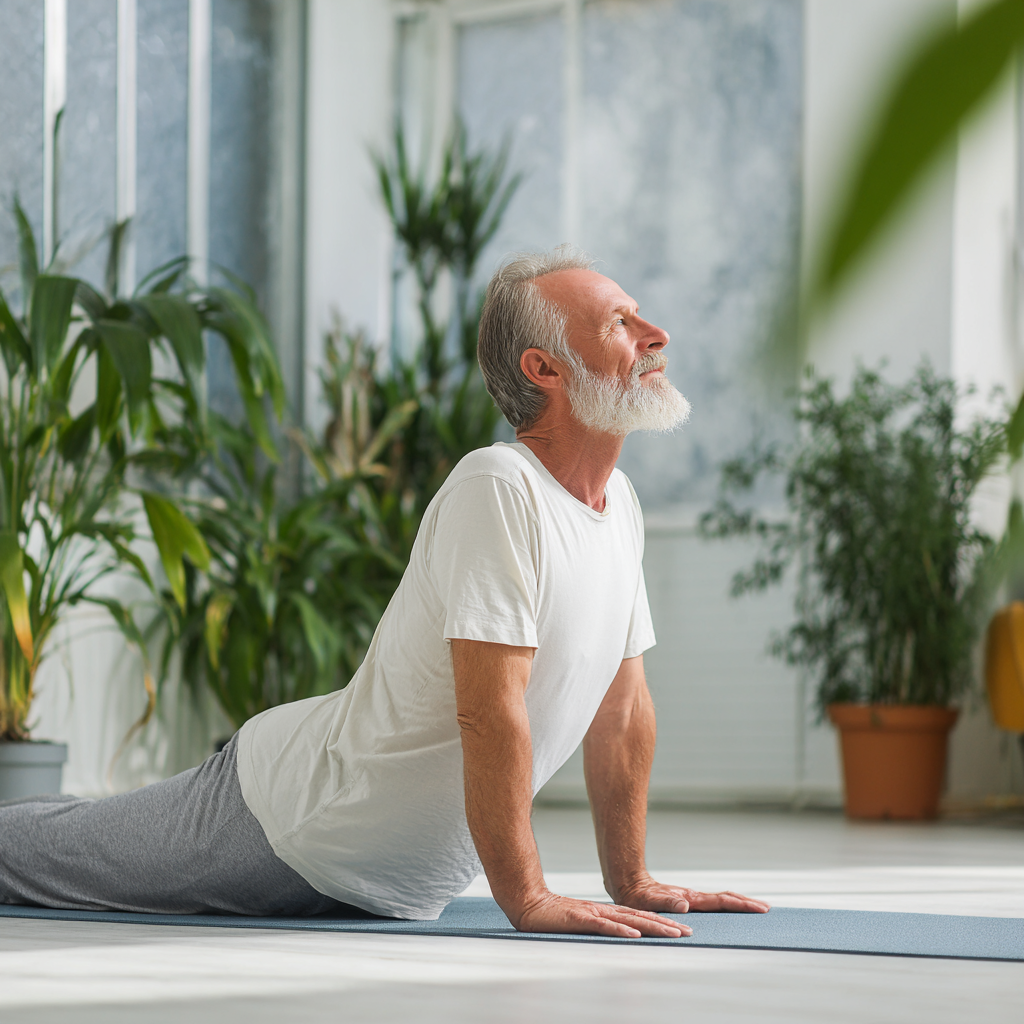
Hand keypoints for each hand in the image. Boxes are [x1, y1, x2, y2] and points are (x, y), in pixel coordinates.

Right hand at [513, 890, 691, 937]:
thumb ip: (601, 928)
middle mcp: (604, 911)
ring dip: (652, 927)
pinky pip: (603, 925)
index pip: (639, 917)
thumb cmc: (555, 918)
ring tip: (672, 933)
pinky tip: (635, 933)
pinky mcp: (580, 918)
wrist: (530, 906)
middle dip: (666, 925)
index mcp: (606, 913)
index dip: (662, 922)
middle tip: (688, 932)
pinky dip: (620, 929)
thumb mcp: (584, 924)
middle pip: (641, 917)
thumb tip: (622, 937)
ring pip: (629, 920)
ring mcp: (593, 914)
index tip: (682, 929)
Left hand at [613, 874, 770, 914]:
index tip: (760, 907)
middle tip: (767, 909)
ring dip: (739, 904)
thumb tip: (685, 907)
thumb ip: (666, 904)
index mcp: (691, 899)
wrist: (630, 886)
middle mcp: (695, 899)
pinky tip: (733, 912)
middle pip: (726, 899)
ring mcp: (693, 900)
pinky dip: (727, 906)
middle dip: (746, 903)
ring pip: (721, 901)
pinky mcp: (689, 903)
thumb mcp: (650, 902)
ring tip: (756, 909)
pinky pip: (713, 905)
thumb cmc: (639, 897)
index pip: (721, 902)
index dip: (740, 905)